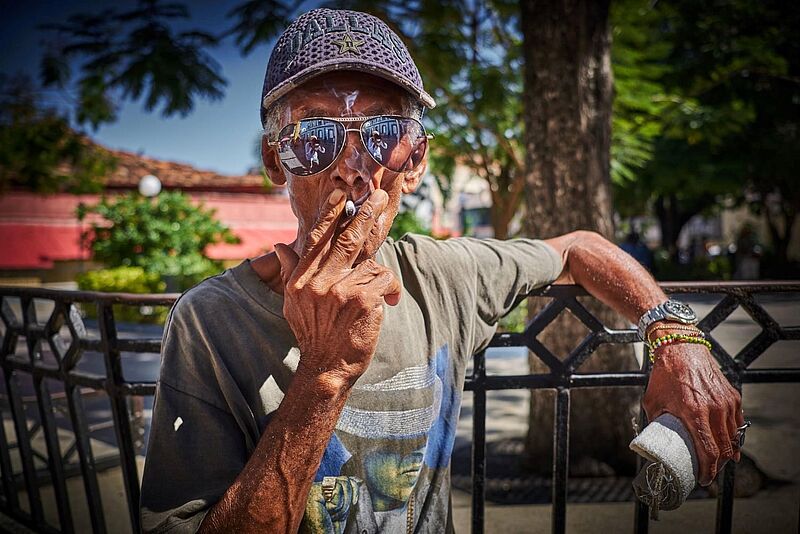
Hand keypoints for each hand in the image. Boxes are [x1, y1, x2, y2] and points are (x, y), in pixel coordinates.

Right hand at [274, 189, 401, 387]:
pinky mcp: (362, 300)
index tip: (340, 192)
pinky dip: (391, 288)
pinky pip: (384, 279)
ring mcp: (340, 290)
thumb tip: (279, 245)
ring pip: (371, 262)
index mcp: (302, 279)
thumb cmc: (313, 334)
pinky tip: (389, 301)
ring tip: (383, 289)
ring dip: (381, 274)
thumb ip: (291, 271)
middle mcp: (319, 281)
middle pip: (346, 238)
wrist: (326, 368)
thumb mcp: (293, 303)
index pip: (316, 238)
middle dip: (365, 214)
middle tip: (378, 196)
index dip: (330, 213)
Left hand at [643, 341, 744, 485]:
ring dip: (728, 452)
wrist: (680, 348)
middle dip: (718, 465)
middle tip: (709, 472)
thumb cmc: (664, 375)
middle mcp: (714, 409)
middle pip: (724, 448)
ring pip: (733, 437)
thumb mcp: (652, 401)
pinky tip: (727, 442)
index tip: (703, 479)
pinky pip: (737, 422)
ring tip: (718, 460)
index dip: (708, 470)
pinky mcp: (732, 396)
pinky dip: (733, 435)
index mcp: (694, 413)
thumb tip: (653, 441)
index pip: (708, 452)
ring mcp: (726, 402)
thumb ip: (655, 423)